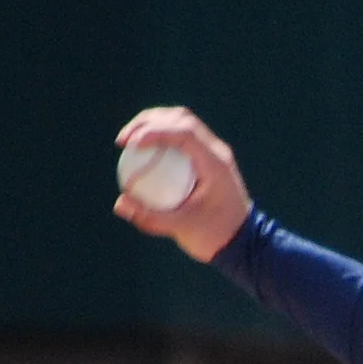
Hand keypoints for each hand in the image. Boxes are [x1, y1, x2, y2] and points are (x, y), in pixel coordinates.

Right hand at [114, 107, 252, 261]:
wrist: (243, 245)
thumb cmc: (216, 238)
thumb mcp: (183, 229)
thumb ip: (151, 217)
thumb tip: (119, 204)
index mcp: (215, 163)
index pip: (184, 132)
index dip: (154, 131)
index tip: (130, 144)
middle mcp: (217, 151)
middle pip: (180, 119)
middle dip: (148, 122)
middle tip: (124, 140)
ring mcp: (214, 153)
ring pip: (181, 123)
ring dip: (154, 125)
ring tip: (130, 141)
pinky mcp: (208, 159)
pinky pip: (183, 139)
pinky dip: (162, 138)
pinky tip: (143, 152)